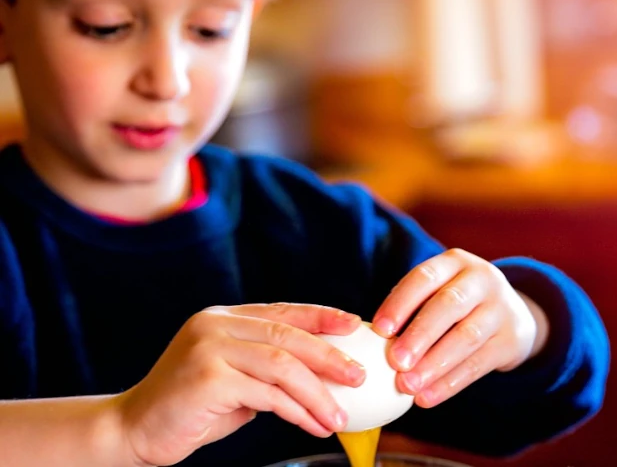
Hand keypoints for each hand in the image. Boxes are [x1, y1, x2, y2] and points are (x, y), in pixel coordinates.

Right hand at [115, 303, 364, 465]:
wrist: (133, 429)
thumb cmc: (190, 407)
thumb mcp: (234, 378)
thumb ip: (267, 368)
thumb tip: (322, 372)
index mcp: (224, 318)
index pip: (283, 310)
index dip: (322, 316)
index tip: (354, 325)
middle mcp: (216, 325)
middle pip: (288, 335)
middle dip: (330, 356)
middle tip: (359, 375)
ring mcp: (209, 348)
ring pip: (282, 364)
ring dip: (318, 392)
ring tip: (339, 416)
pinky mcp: (208, 378)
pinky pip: (267, 394)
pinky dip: (297, 410)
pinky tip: (314, 424)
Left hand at [372, 249, 548, 407]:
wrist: (513, 314)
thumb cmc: (457, 304)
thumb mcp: (439, 291)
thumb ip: (411, 308)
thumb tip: (373, 340)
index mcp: (455, 262)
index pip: (425, 277)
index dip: (400, 302)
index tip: (379, 330)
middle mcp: (482, 279)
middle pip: (449, 305)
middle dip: (419, 335)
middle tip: (395, 362)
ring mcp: (501, 308)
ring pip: (467, 336)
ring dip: (434, 364)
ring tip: (408, 386)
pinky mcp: (512, 339)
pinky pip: (479, 363)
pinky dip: (450, 383)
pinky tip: (428, 397)